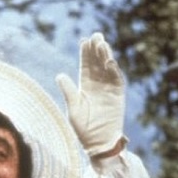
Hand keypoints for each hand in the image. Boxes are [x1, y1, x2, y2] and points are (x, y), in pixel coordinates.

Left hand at [56, 33, 126, 157]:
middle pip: (97, 63)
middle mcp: (98, 85)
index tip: (84, 41)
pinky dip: (113, 69)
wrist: (98, 143)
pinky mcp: (118, 95)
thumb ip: (68, 92)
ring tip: (102, 43)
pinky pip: (117, 79)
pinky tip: (109, 60)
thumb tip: (59, 75)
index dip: (85, 54)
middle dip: (96, 49)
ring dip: (105, 55)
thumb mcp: (73, 109)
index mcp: (85, 87)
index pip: (86, 66)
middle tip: (95, 35)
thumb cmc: (83, 129)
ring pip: (107, 68)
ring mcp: (109, 89)